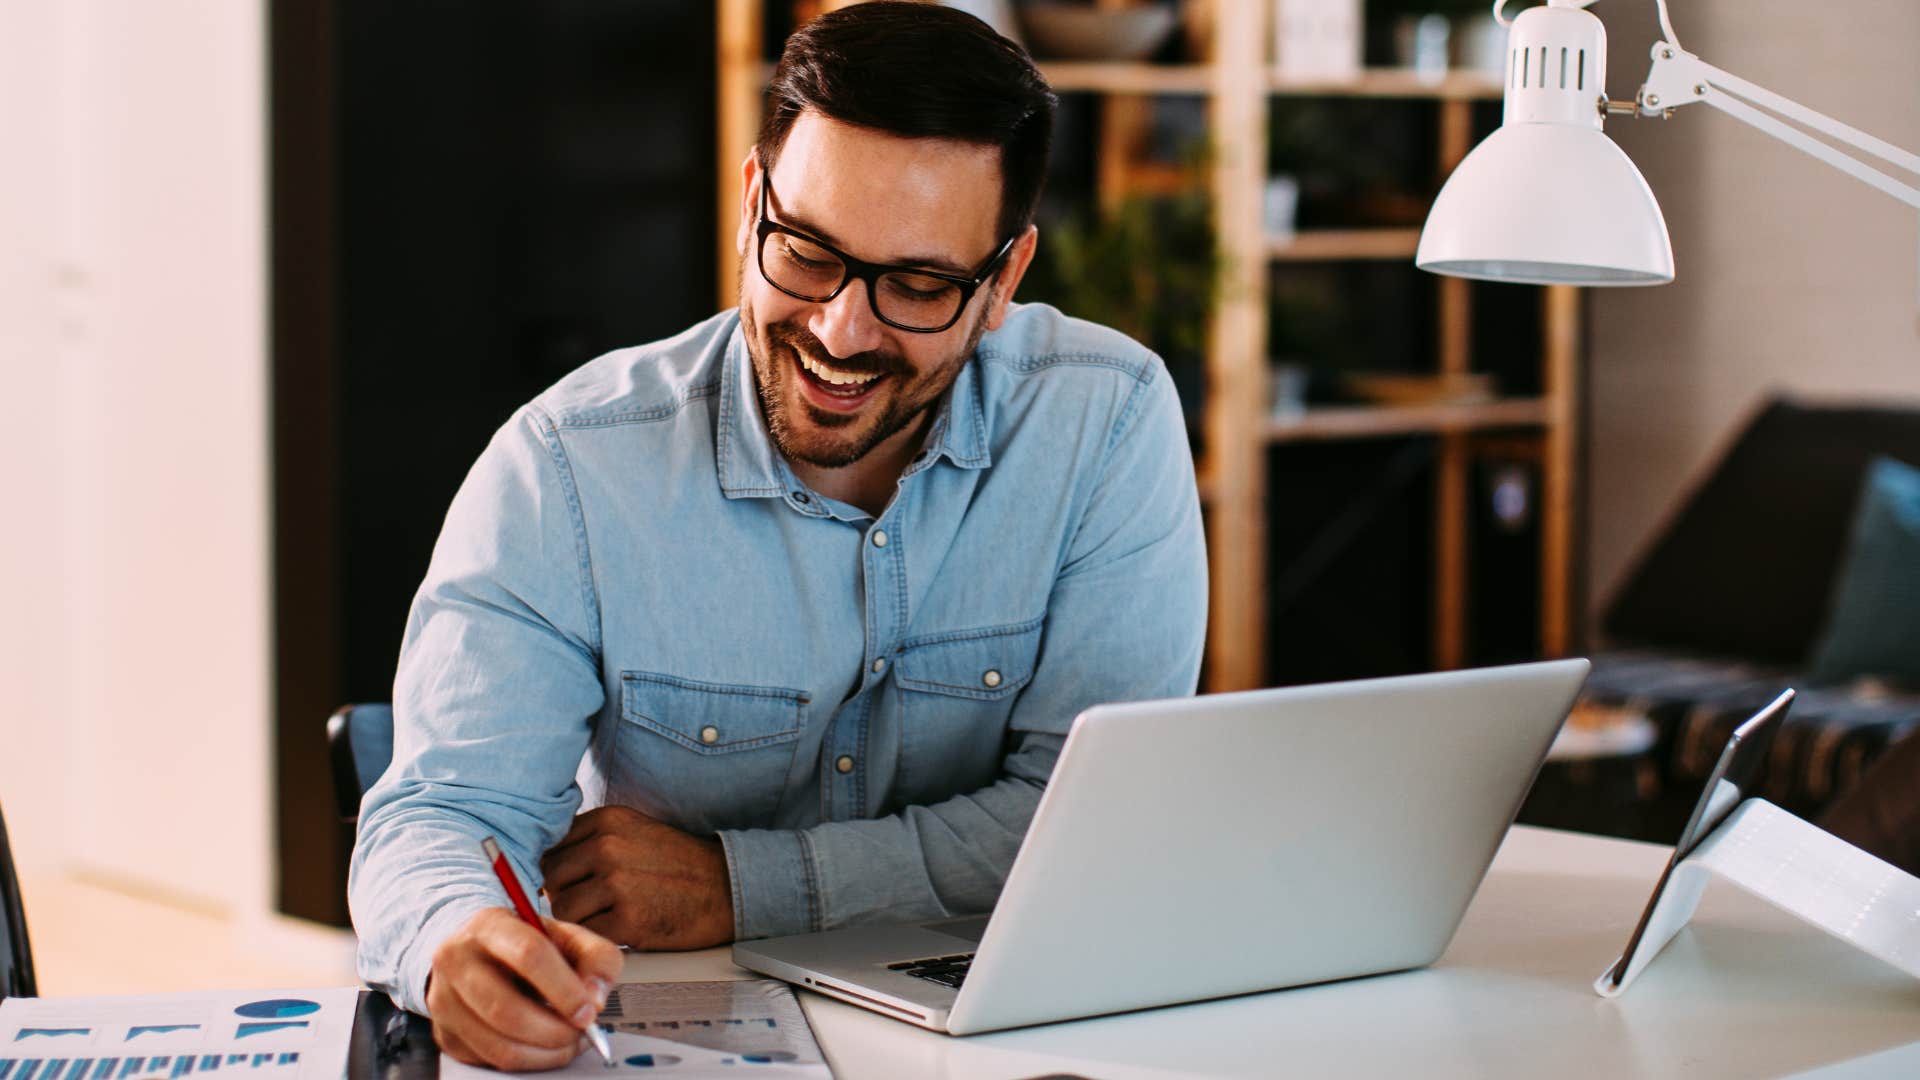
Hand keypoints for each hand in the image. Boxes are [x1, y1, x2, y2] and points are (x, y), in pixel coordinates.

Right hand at [426, 907, 621, 1071]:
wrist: (480, 953)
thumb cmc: (528, 945)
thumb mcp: (568, 937)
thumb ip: (596, 959)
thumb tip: (595, 998)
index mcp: (488, 925)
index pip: (528, 955)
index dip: (564, 989)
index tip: (589, 1012)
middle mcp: (456, 961)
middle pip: (507, 1010)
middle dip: (555, 1030)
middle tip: (582, 1031)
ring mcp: (444, 1001)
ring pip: (498, 1045)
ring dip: (545, 1052)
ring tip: (569, 1040)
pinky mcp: (446, 1034)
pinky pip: (491, 1061)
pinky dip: (529, 1061)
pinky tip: (545, 1046)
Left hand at [540, 804, 735, 949]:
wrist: (724, 888)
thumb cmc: (676, 864)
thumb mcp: (632, 832)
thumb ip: (589, 840)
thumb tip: (543, 864)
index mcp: (607, 821)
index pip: (550, 844)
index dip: (556, 868)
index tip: (569, 881)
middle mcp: (608, 847)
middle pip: (551, 877)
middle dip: (563, 893)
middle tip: (589, 903)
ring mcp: (617, 883)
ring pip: (563, 909)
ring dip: (578, 919)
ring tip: (605, 916)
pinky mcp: (628, 920)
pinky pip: (586, 933)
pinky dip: (596, 937)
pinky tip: (618, 929)